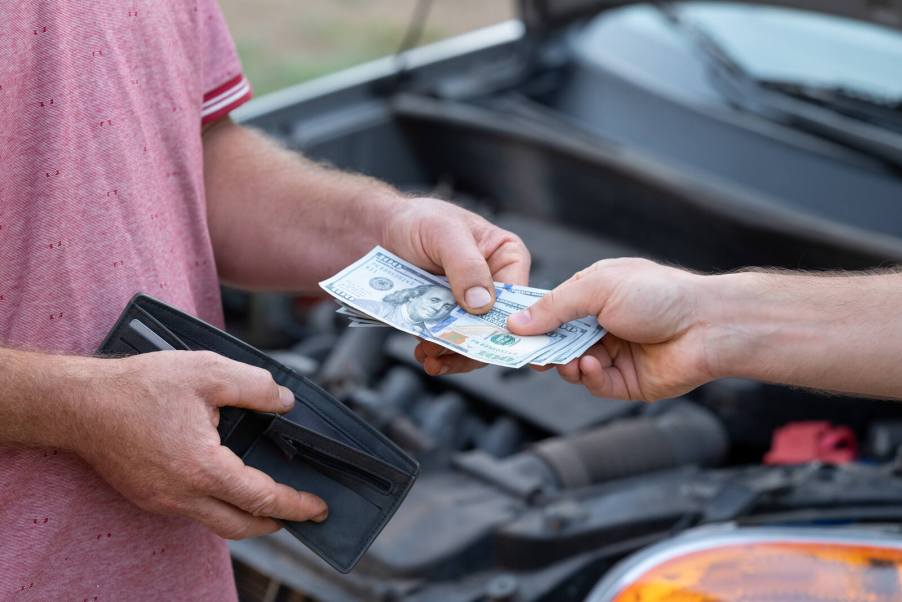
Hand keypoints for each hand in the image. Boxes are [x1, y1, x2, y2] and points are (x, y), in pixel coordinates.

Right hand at [69, 351, 327, 538]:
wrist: (78, 403)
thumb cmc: (137, 387)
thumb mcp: (208, 372)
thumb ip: (255, 387)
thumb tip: (284, 401)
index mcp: (202, 469)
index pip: (262, 498)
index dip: (295, 505)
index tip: (317, 507)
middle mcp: (181, 495)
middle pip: (241, 526)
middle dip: (276, 522)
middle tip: (300, 513)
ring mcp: (162, 500)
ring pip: (216, 522)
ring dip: (247, 516)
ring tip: (269, 500)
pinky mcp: (148, 496)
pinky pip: (193, 511)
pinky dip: (219, 505)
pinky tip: (227, 484)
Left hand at [384, 198, 529, 374]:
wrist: (375, 231)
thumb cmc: (417, 220)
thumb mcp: (445, 233)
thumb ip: (467, 265)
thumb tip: (483, 302)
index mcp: (506, 257)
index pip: (519, 296)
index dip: (508, 320)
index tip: (488, 339)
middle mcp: (493, 283)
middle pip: (495, 324)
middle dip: (474, 343)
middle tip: (448, 350)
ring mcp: (468, 303)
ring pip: (471, 338)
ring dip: (452, 351)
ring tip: (429, 355)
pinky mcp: (445, 316)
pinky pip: (449, 341)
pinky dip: (437, 351)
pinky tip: (423, 353)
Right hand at [507, 258, 714, 400]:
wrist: (708, 325)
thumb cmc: (660, 294)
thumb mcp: (598, 288)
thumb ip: (555, 306)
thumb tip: (517, 321)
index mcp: (594, 295)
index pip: (552, 310)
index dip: (531, 320)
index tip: (507, 330)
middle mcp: (602, 324)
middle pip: (557, 341)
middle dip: (542, 347)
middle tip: (526, 353)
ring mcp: (614, 353)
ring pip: (571, 365)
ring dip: (563, 363)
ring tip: (564, 360)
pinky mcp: (626, 381)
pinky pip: (594, 384)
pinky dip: (586, 377)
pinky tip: (588, 366)